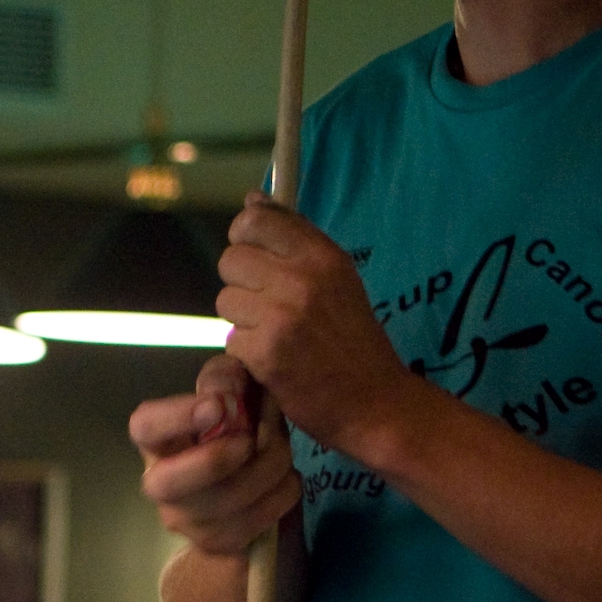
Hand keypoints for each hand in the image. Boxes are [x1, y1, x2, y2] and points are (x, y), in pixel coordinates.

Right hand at [130, 355, 301, 556]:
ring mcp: (185, 519)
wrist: (255, 476)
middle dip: (215, 460)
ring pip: (227, 499)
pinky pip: (259, 517)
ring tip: (282, 447)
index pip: (145, 427)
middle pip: (169, 482)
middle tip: (249, 440)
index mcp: (156, 439)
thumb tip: (226, 396)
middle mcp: (159, 484)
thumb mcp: (231, 388)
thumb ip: (225, 379)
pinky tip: (284, 475)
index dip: (177, 417)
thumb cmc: (236, 424)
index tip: (218, 406)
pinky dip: (283, 490)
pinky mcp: (218, 542)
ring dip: (268, 467)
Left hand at [216, 192, 421, 456]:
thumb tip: (252, 199)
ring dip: (244, 319)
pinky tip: (276, 358)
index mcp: (322, 255)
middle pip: (231, 260)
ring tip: (277, 333)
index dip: (245, 236)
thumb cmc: (353, 338)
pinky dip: (249, 353)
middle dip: (242, 283)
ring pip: (226, 301)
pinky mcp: (265, 354)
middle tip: (269, 304)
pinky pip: (232, 340)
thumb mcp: (336, 278)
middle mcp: (301, 279)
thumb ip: (293, 239)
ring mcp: (281, 317)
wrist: (375, 402)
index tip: (255, 253)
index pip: (254, 220)